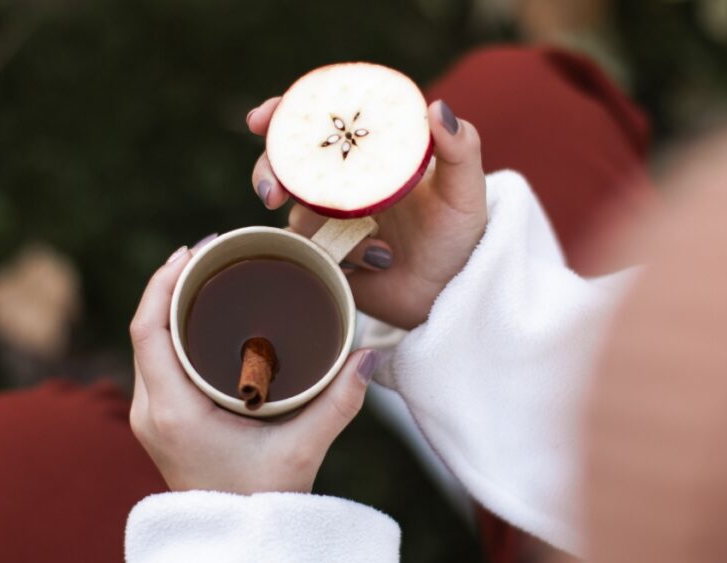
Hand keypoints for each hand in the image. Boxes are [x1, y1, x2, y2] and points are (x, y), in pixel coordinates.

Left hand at [129, 243, 379, 493]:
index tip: (194, 250)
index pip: (147, 329)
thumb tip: (369, 355)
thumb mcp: (302, 450)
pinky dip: (171, 331)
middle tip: (210, 253)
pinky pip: (154, 362)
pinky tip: (199, 317)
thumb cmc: (263, 501)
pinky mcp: (160, 422)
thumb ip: (338, 404)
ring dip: (168, 306)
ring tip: (206, 276)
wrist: (237, 543)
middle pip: (144, 329)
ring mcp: (150, 417)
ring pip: (147, 345)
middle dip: (170, 284)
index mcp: (171, 411)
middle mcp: (149, 411)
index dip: (163, 282)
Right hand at [248, 98, 486, 329]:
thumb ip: (459, 147)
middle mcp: (341, 182)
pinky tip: (379, 263)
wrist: (451, 291)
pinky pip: (311, 255)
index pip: (317, 122)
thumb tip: (436, 108)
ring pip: (299, 218)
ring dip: (334, 234)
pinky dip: (344, 259)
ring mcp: (330, 222)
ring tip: (383, 251)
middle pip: (285, 165)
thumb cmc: (458, 233)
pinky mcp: (327, 259)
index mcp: (366, 153)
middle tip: (272, 193)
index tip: (261, 120)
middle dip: (268, 173)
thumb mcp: (465, 189)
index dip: (282, 115)